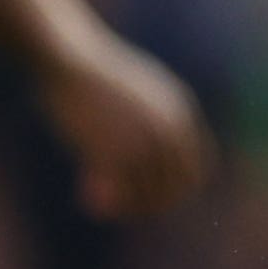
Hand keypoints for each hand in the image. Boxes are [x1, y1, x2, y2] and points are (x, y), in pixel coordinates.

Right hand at [40, 31, 214, 219]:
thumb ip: (155, 119)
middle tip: (125, 208)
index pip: (197, 170)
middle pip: (175, 190)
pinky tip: (88, 197)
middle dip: (151, 204)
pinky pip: (119, 194)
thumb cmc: (99, 75)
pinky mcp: (115, 152)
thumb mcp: (139, 92)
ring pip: (147, 197)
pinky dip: (107, 204)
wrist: (70, 61)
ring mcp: (144, 143)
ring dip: (127, 207)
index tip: (153, 197)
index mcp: (181, 114)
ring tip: (103, 202)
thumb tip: (156, 152)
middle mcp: (170, 131)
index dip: (177, 190)